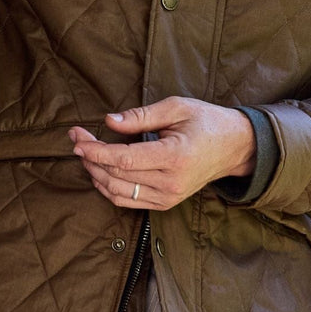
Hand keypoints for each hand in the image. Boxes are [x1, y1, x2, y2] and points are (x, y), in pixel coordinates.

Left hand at [68, 96, 255, 210]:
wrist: (234, 147)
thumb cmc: (206, 122)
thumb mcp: (176, 108)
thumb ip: (140, 117)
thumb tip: (108, 121)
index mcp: (174, 156)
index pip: (124, 159)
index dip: (95, 150)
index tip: (77, 137)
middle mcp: (170, 182)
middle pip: (116, 176)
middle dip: (90, 157)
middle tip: (76, 138)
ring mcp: (168, 197)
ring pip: (117, 192)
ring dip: (95, 173)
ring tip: (85, 152)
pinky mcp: (165, 203)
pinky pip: (127, 201)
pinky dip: (107, 188)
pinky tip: (99, 171)